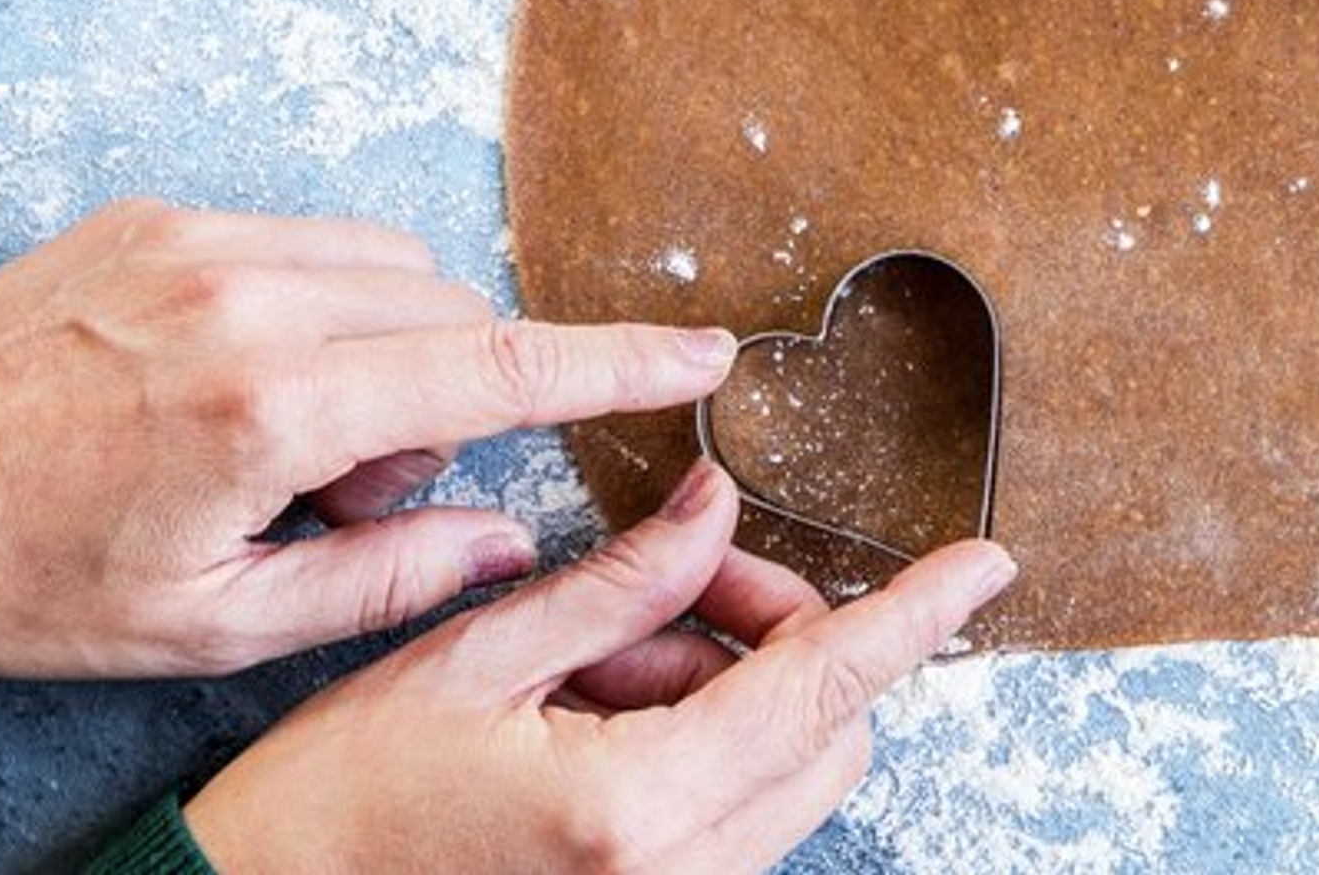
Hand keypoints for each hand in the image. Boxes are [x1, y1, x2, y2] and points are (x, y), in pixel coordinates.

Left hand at [0, 197, 737, 677]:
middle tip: (357, 491)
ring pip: (384, 266)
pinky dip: (315, 305)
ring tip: (287, 445)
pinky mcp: (156, 213)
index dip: (617, 362)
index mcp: (268, 407)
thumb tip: (499, 538)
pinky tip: (234, 386)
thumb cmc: (24, 578)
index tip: (703, 354)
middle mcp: (245, 296)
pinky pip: (302, 239)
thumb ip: (381, 580)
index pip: (494, 369)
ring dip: (387, 347)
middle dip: (449, 396)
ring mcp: (197, 238)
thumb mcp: (210, 627)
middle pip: (447, 313)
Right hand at [183, 464, 1014, 874]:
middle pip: (829, 733)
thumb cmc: (334, 804)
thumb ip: (618, 585)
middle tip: (678, 580)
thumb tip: (713, 506)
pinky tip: (590, 708)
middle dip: (784, 634)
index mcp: (636, 808)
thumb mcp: (473, 659)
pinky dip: (696, 739)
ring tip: (593, 658)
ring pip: (786, 772)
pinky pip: (731, 812)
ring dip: (730, 688)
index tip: (983, 564)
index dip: (914, 616)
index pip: (825, 687)